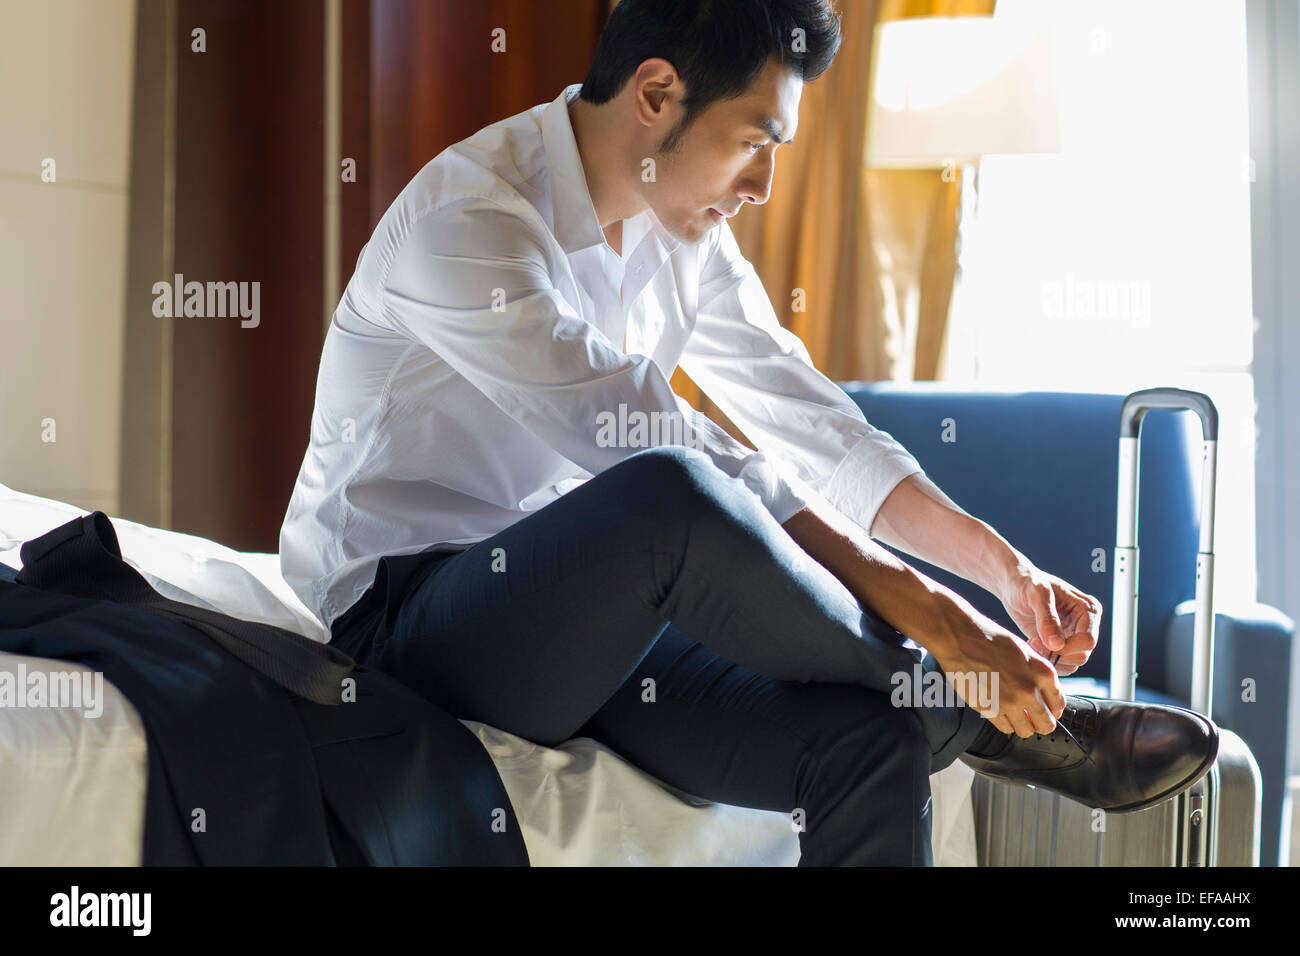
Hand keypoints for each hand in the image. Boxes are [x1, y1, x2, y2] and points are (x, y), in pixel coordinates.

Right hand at [930, 600, 1065, 737]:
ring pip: (1026, 730)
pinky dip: (1005, 724)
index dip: (1053, 710)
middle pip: (1046, 723)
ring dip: (1023, 726)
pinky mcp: (990, 709)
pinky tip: (1001, 712)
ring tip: (1016, 717)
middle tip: (1034, 719)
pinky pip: (1005, 729)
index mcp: (1042, 672)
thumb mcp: (1024, 651)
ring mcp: (1009, 702)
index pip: (1058, 705)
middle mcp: (1029, 690)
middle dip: (1042, 723)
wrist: (961, 637)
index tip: (1048, 710)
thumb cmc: (989, 639)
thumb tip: (1044, 693)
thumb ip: (1038, 674)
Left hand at [999, 564, 1101, 675]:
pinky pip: (1062, 664)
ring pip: (1073, 663)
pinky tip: (1033, 646)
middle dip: (1057, 654)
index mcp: (1088, 609)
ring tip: (1032, 642)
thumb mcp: (1036, 594)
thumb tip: (1057, 645)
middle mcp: (1085, 624)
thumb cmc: (1026, 583)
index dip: (1066, 648)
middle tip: (1033, 642)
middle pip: (1082, 655)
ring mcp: (1074, 636)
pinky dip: (1047, 661)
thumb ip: (1047, 619)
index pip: (1088, 640)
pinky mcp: (1062, 644)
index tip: (1040, 641)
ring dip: (1051, 659)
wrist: (1013, 586)